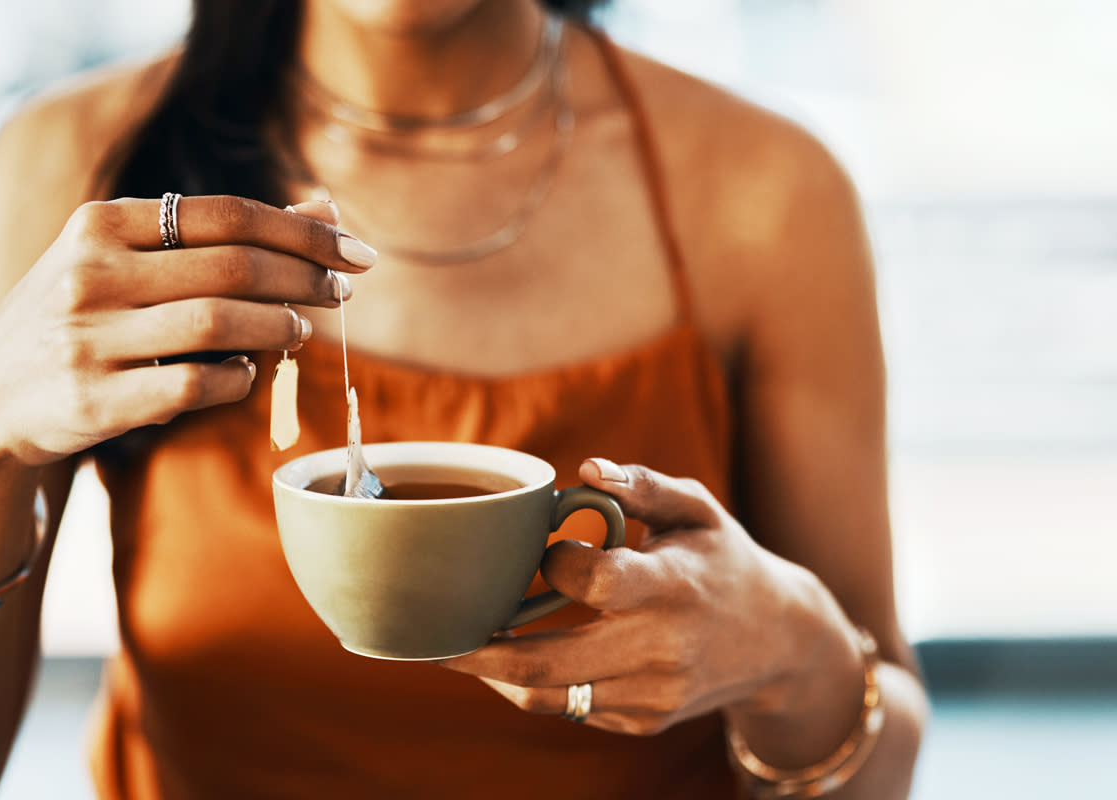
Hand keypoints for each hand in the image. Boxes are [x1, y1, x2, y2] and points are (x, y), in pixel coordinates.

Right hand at [0, 195, 374, 465]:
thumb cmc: (81, 318)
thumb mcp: (129, 261)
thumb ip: (221, 235)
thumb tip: (325, 208)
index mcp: (99, 224)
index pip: (227, 214)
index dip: (303, 231)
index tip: (355, 251)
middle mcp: (89, 274)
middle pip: (234, 265)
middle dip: (306, 278)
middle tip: (344, 292)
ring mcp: (88, 339)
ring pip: (220, 324)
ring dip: (280, 326)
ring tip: (301, 330)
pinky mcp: (95, 401)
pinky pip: (197, 386)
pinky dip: (241, 378)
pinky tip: (251, 372)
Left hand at [440, 458, 820, 735]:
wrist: (778, 641)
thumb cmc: (723, 559)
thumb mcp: (697, 509)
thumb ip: (642, 484)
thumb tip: (586, 471)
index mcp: (674, 586)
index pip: (594, 582)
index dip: (556, 564)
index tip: (549, 550)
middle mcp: (663, 649)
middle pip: (550, 661)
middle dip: (479, 653)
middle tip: (435, 636)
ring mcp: (654, 694)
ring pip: (551, 696)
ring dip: (496, 676)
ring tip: (461, 649)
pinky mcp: (645, 721)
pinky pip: (572, 709)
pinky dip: (534, 686)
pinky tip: (515, 660)